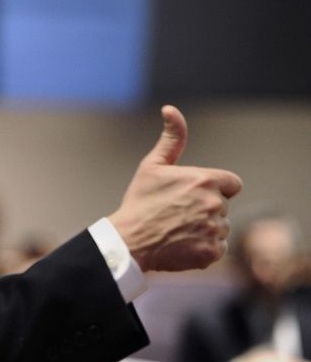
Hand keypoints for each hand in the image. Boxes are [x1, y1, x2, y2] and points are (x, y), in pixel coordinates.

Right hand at [108, 105, 242, 271]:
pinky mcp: (212, 252)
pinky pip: (218, 247)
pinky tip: (182, 243)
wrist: (128, 241)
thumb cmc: (139, 201)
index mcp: (204, 180)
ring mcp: (214, 229)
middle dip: (206, 209)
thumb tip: (170, 109)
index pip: (232, 184)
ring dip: (206, 228)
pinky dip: (204, 248)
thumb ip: (171, 138)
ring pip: (221, 227)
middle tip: (177, 213)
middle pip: (223, 206)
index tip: (193, 194)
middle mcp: (214, 204)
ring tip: (178, 229)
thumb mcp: (152, 166)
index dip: (214, 188)